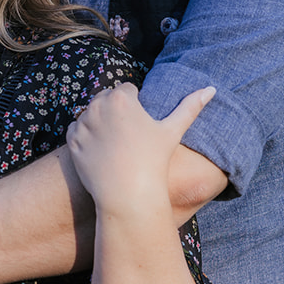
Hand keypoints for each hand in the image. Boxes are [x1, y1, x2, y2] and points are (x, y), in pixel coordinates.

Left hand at [66, 83, 214, 217]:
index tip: (142, 125)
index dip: (137, 106)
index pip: (128, 89)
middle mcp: (98, 106)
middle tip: (130, 136)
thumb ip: (190, 107)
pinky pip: (77, 130)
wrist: (127, 195)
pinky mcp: (72, 141)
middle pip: (108, 99)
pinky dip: (86, 138)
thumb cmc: (153, 162)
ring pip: (92, 114)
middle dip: (117, 112)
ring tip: (117, 145)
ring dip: (101, 123)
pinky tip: (102, 152)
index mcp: (122, 97)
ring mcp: (82, 123)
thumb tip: (212, 88)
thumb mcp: (173, 131)